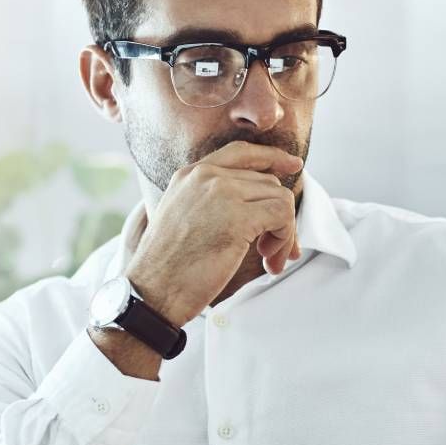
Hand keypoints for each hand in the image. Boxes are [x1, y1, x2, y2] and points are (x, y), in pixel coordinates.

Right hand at [126, 141, 303, 323]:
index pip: (241, 152)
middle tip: (274, 250)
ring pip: (280, 199)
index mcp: (190, 174)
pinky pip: (282, 216)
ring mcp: (222, 194)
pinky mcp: (238, 217)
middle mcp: (206, 177)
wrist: (152, 292)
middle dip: (280, 217)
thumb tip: (258, 204)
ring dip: (284, 232)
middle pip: (267, 183)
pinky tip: (268, 260)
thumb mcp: (184, 218)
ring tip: (270, 258)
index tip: (293, 164)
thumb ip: (212, 201)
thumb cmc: (168, 268)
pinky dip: (285, 239)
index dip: (271, 156)